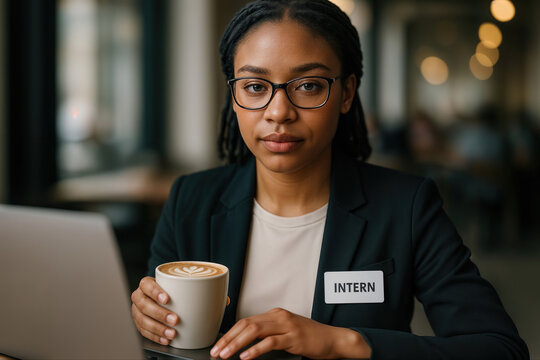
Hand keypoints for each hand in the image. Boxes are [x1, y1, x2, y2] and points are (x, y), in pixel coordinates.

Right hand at [131, 276, 178, 344]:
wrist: (157, 297)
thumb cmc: (169, 289)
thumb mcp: (174, 284)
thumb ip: (183, 286)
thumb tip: (207, 289)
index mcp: (146, 284)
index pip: (147, 285)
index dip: (155, 292)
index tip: (167, 299)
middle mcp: (139, 297)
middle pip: (145, 305)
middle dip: (160, 314)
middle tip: (175, 320)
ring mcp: (137, 311)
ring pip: (143, 320)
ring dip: (158, 329)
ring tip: (172, 333)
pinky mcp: (138, 323)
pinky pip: (144, 332)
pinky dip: (155, 337)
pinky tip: (165, 339)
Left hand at [210, 308, 370, 358]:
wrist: (332, 339)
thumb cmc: (309, 337)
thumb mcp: (286, 331)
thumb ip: (269, 333)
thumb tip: (247, 343)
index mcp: (275, 314)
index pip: (246, 321)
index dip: (230, 333)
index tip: (218, 345)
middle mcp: (279, 316)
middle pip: (246, 324)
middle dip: (228, 338)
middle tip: (216, 351)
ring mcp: (286, 326)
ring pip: (254, 331)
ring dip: (237, 344)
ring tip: (226, 355)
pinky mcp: (293, 337)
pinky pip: (270, 342)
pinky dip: (256, 349)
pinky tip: (246, 356)